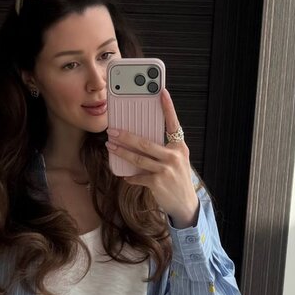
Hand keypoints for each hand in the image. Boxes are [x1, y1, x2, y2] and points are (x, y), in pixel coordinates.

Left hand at [105, 88, 198, 227]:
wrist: (185, 203)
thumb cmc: (177, 178)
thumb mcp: (177, 160)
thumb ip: (164, 149)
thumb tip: (139, 141)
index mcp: (179, 146)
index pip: (173, 123)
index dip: (168, 107)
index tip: (161, 91)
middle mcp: (174, 156)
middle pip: (145, 142)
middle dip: (125, 136)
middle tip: (112, 131)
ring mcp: (166, 169)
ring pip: (138, 158)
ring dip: (121, 152)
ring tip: (110, 146)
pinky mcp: (157, 182)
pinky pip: (137, 176)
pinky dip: (129, 176)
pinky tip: (124, 175)